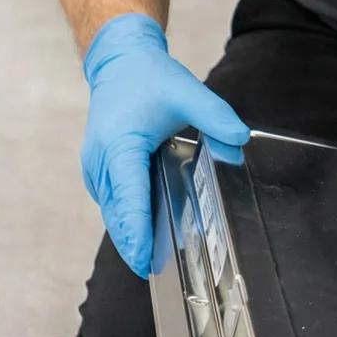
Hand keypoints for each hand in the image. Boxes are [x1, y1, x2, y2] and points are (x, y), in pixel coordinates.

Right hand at [80, 13, 249, 275]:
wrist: (119, 63)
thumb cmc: (151, 79)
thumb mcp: (188, 92)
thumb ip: (216, 116)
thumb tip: (240, 138)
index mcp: (120, 145)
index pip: (129, 195)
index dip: (136, 228)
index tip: (144, 256)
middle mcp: (101, 160)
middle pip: (117, 211)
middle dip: (132, 243)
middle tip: (152, 274)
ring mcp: (96, 166)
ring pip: (112, 210)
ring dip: (127, 235)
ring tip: (149, 264)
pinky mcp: (99, 169)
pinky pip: (112, 201)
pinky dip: (125, 220)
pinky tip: (143, 238)